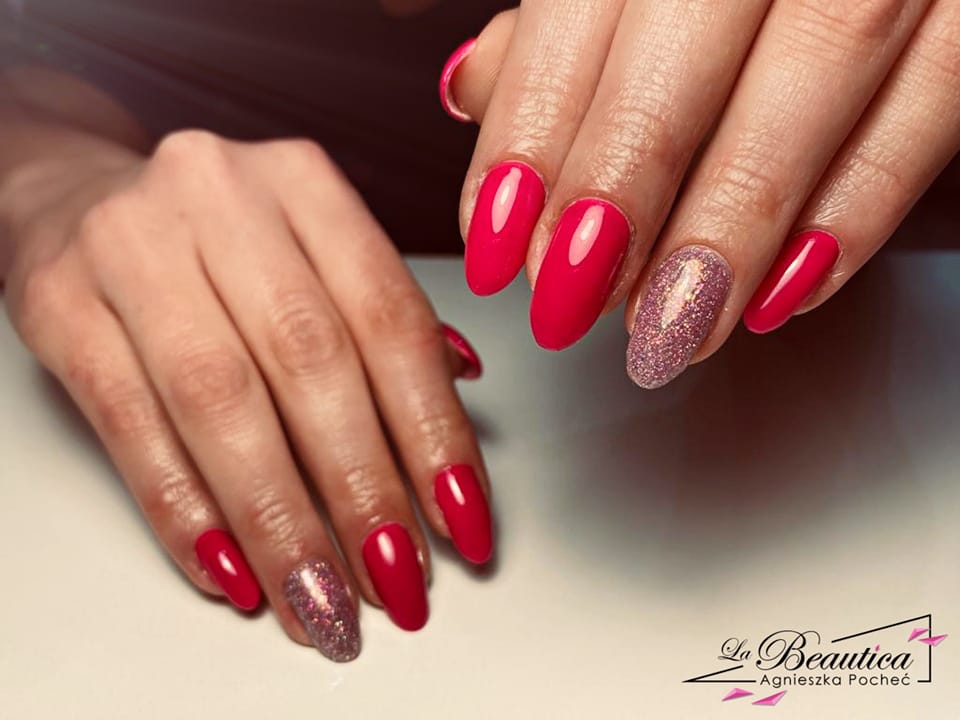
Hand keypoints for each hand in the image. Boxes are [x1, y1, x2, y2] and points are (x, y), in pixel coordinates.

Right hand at [1, 130, 490, 660]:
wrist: (78, 196)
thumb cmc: (218, 239)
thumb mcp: (309, 247)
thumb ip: (381, 312)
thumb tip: (463, 388)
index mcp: (304, 182)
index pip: (390, 319)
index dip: (432, 429)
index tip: (461, 520)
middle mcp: (220, 199)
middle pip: (311, 363)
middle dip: (362, 489)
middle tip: (396, 579)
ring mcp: (132, 247)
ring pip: (222, 403)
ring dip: (280, 519)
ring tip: (323, 600)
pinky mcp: (61, 305)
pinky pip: (132, 426)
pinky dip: (187, 511)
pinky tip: (233, 572)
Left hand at [441, 1, 959, 386]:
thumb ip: (553, 22)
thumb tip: (468, 86)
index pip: (577, 13)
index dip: (531, 138)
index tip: (498, 246)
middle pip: (685, 47)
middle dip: (620, 188)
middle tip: (571, 301)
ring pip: (819, 69)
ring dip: (734, 221)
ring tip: (671, 326)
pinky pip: (938, 96)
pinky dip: (861, 205)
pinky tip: (787, 290)